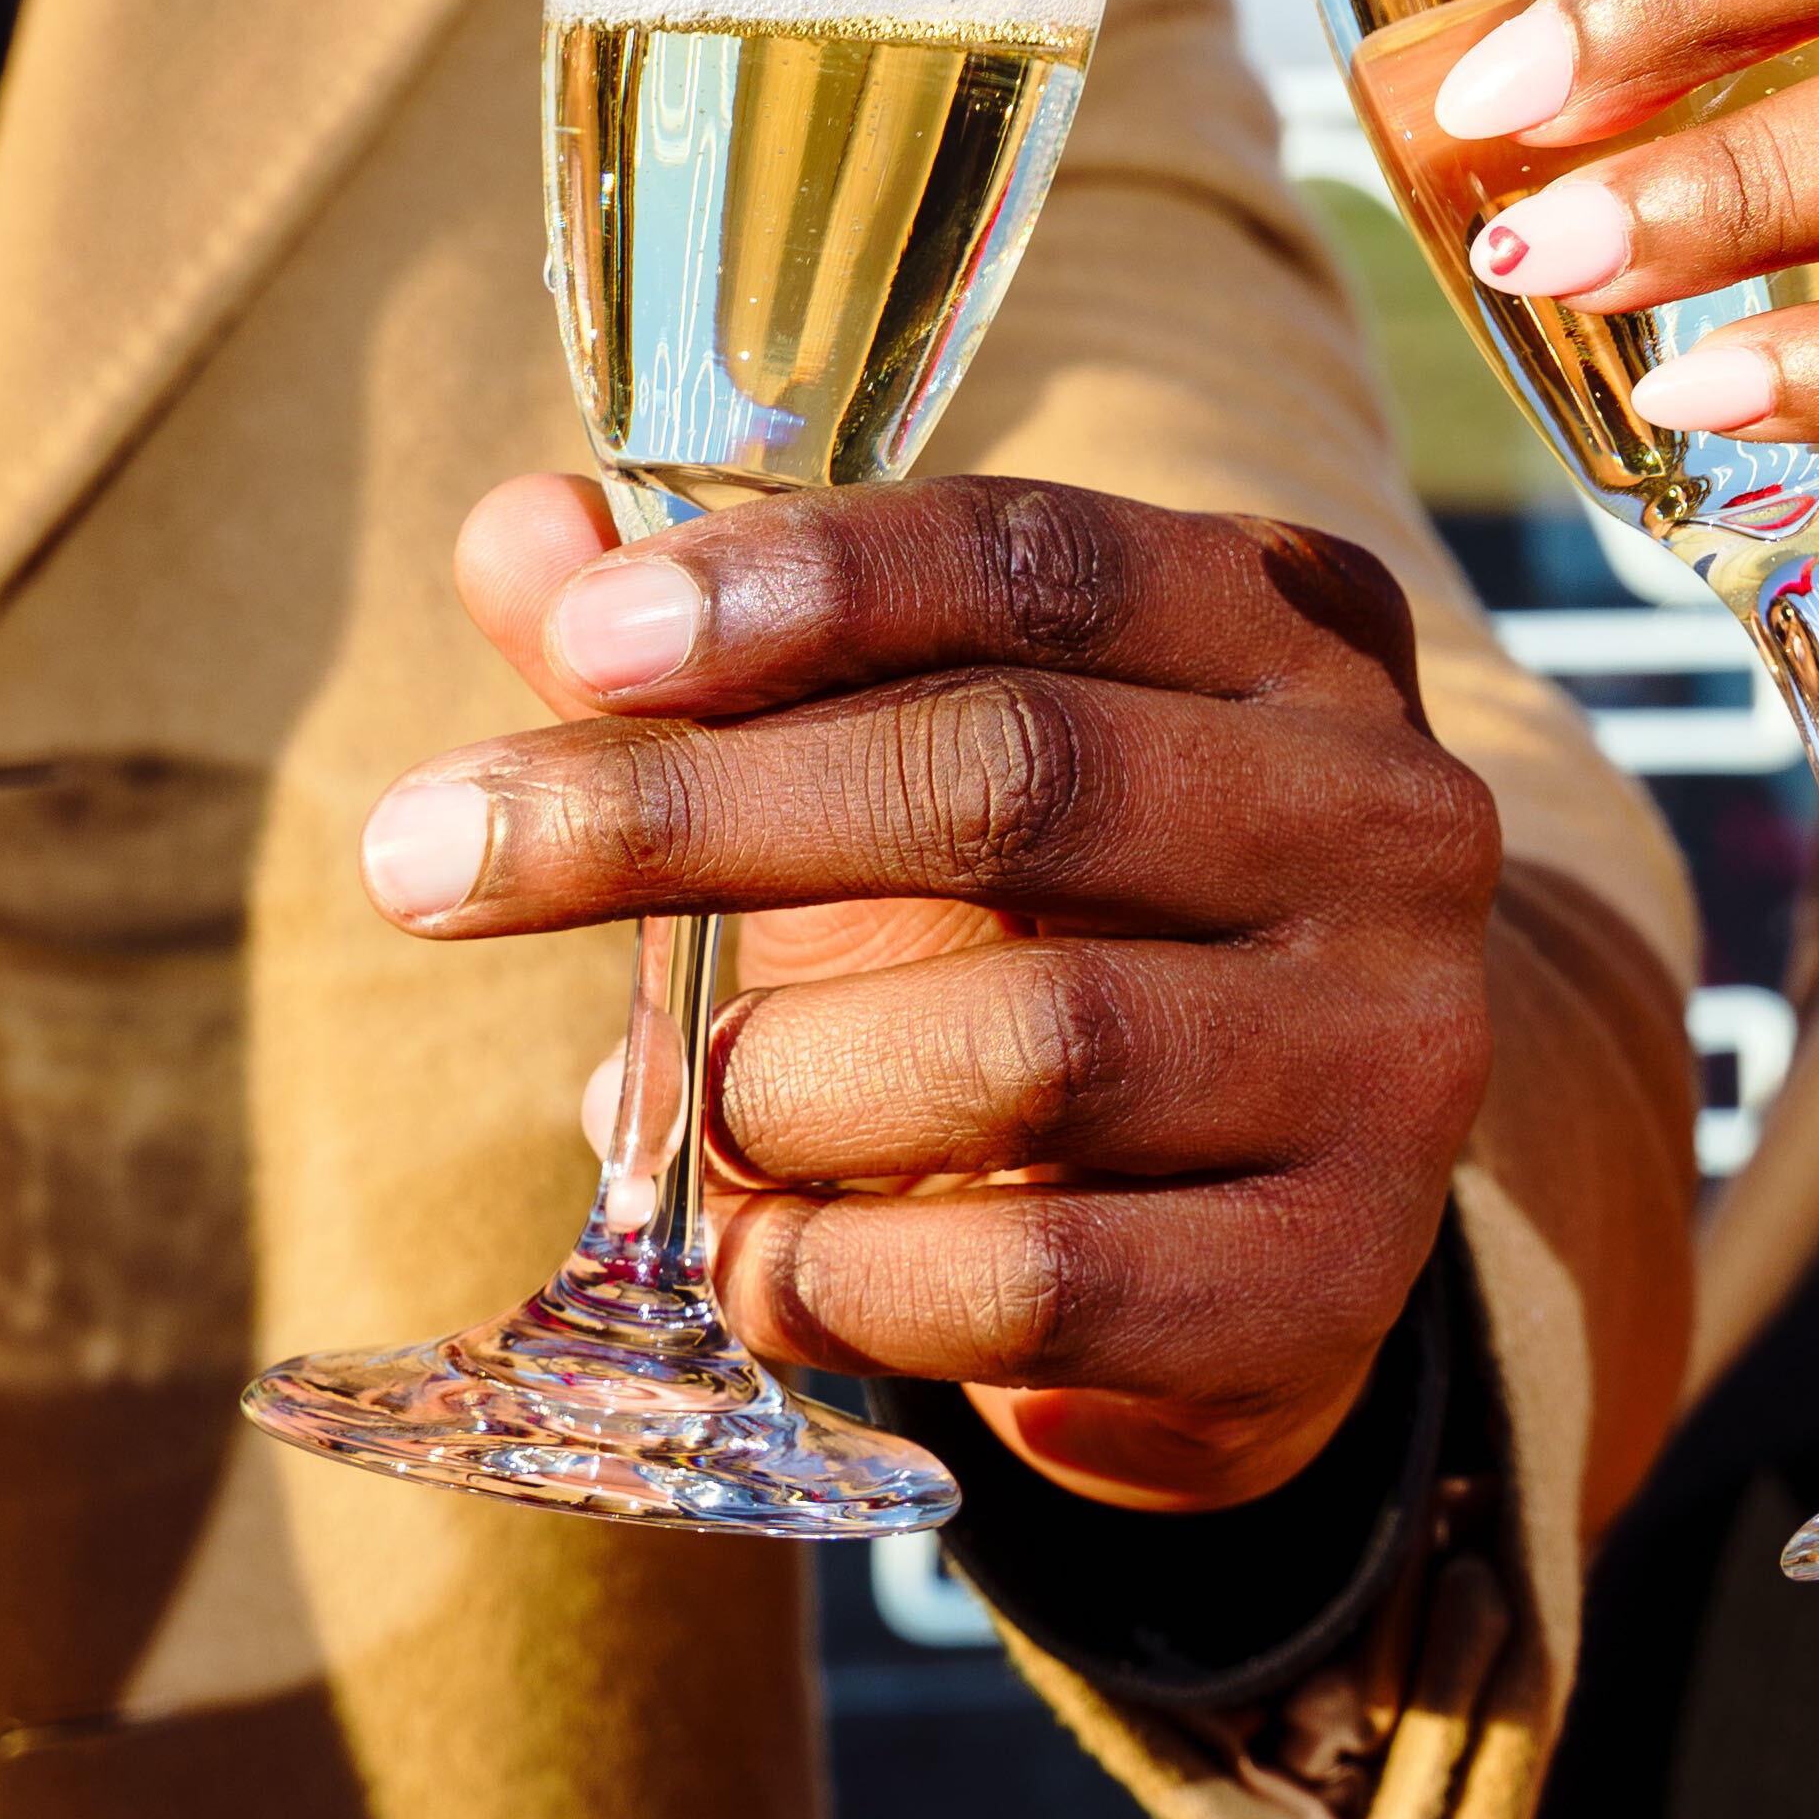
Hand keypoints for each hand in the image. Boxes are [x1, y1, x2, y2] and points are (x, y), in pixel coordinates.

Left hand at [371, 471, 1503, 1513]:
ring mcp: (1389, 1055)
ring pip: (1034, 1046)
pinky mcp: (1333, 1283)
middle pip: (1016, 777)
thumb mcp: (889, 760)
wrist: (1253, 1224)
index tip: (577, 641)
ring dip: (773, 1082)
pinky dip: (836, 1274)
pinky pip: (1040, 1285)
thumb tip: (519, 534)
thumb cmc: (1036, 929)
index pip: (1036, 557)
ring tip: (667, 1104)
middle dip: (692, 815)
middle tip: (429, 859)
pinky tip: (753, 1261)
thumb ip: (716, 651)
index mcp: (1288, 623)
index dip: (803, 585)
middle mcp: (1382, 815)